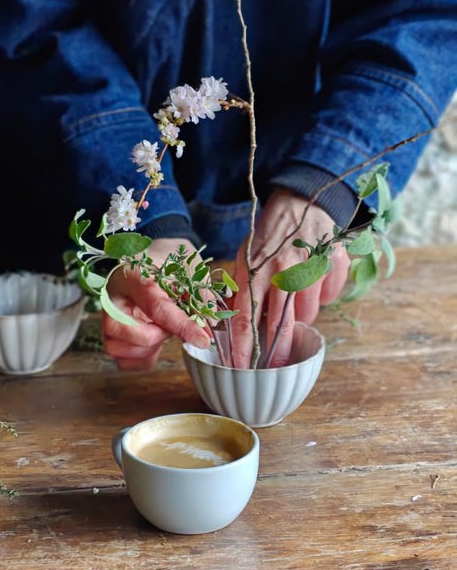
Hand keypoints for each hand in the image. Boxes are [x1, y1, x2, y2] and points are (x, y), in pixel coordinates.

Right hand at [101, 238, 210, 370]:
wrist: (145, 257)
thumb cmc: (166, 259)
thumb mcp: (188, 265)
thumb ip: (200, 292)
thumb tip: (211, 322)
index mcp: (133, 275)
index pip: (155, 306)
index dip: (181, 326)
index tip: (203, 338)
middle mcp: (112, 296)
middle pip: (123, 330)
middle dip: (156, 336)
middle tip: (172, 326)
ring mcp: (106, 316)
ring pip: (117, 348)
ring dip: (148, 348)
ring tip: (163, 330)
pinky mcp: (108, 333)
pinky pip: (122, 360)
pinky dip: (143, 357)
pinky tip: (155, 341)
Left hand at [229, 188, 349, 367]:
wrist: (303, 202)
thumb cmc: (271, 234)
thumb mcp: (247, 256)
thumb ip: (242, 289)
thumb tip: (234, 324)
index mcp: (255, 268)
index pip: (245, 316)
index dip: (242, 346)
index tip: (239, 367)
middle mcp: (282, 269)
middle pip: (280, 325)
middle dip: (277, 351)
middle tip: (276, 366)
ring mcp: (311, 267)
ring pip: (307, 315)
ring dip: (302, 312)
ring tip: (297, 293)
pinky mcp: (335, 264)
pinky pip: (330, 298)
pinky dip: (323, 294)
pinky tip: (316, 278)